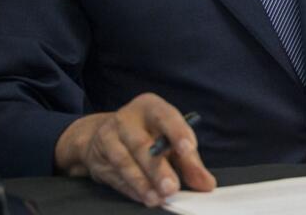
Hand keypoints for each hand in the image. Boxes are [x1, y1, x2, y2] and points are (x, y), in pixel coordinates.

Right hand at [54, 93, 215, 206]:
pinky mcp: (98, 158)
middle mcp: (127, 119)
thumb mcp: (170, 138)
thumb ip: (189, 161)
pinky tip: (144, 198)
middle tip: (172, 188)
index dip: (177, 133)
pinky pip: (115, 176)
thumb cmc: (148, 134)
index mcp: (151, 106)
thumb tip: (207, 184)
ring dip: (143, 183)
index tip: (188, 150)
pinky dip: (131, 189)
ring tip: (158, 198)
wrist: (102, 134)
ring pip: (126, 162)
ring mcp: (109, 137)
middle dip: (158, 169)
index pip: (166, 117)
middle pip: (143, 144)